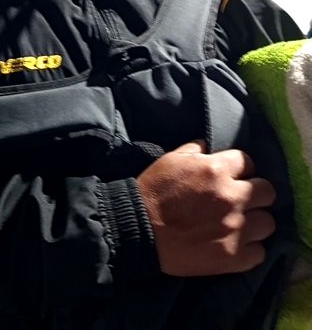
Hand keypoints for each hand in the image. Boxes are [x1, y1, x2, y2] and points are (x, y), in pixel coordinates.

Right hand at [136, 140, 275, 275]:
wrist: (138, 228)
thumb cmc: (153, 191)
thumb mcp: (172, 158)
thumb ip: (196, 149)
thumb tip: (210, 148)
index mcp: (217, 170)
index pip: (248, 162)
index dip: (241, 169)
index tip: (233, 176)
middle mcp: (232, 197)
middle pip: (267, 191)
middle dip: (255, 193)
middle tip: (241, 199)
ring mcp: (235, 228)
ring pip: (268, 223)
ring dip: (255, 221)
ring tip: (241, 223)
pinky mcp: (232, 256)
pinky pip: (259, 253)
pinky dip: (249, 249)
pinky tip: (235, 244)